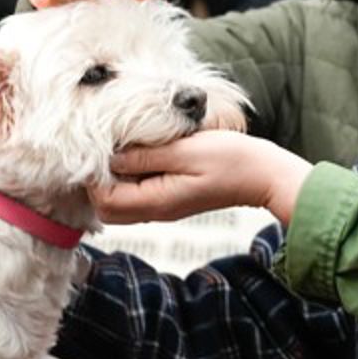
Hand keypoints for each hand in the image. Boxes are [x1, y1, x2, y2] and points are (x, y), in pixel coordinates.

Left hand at [88, 132, 312, 224]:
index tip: (99, 148)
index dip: (94, 176)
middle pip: (106, 208)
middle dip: (99, 181)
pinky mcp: (169, 198)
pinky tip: (141, 155)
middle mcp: (155, 210)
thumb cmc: (231, 159)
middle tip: (108, 150)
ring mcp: (162, 206)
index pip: (104, 201)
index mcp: (156, 201)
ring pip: (120, 203)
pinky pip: (136, 195)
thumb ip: (146, 154)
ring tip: (124, 149)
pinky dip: (130, 179)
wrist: (263, 175)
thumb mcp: (185, 150)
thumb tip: (110, 157)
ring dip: (114, 179)